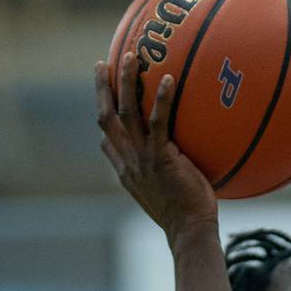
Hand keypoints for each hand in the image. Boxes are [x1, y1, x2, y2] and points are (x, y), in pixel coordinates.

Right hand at [94, 53, 216, 239]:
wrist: (189, 233)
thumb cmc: (187, 218)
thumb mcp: (167, 195)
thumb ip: (165, 175)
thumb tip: (181, 160)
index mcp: (127, 172)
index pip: (107, 141)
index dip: (103, 117)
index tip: (103, 97)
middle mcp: (128, 162)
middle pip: (105, 117)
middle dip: (100, 89)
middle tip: (102, 63)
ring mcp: (142, 160)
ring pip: (125, 112)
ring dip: (126, 82)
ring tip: (132, 56)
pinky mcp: (161, 159)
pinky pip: (158, 122)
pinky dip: (161, 99)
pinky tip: (169, 80)